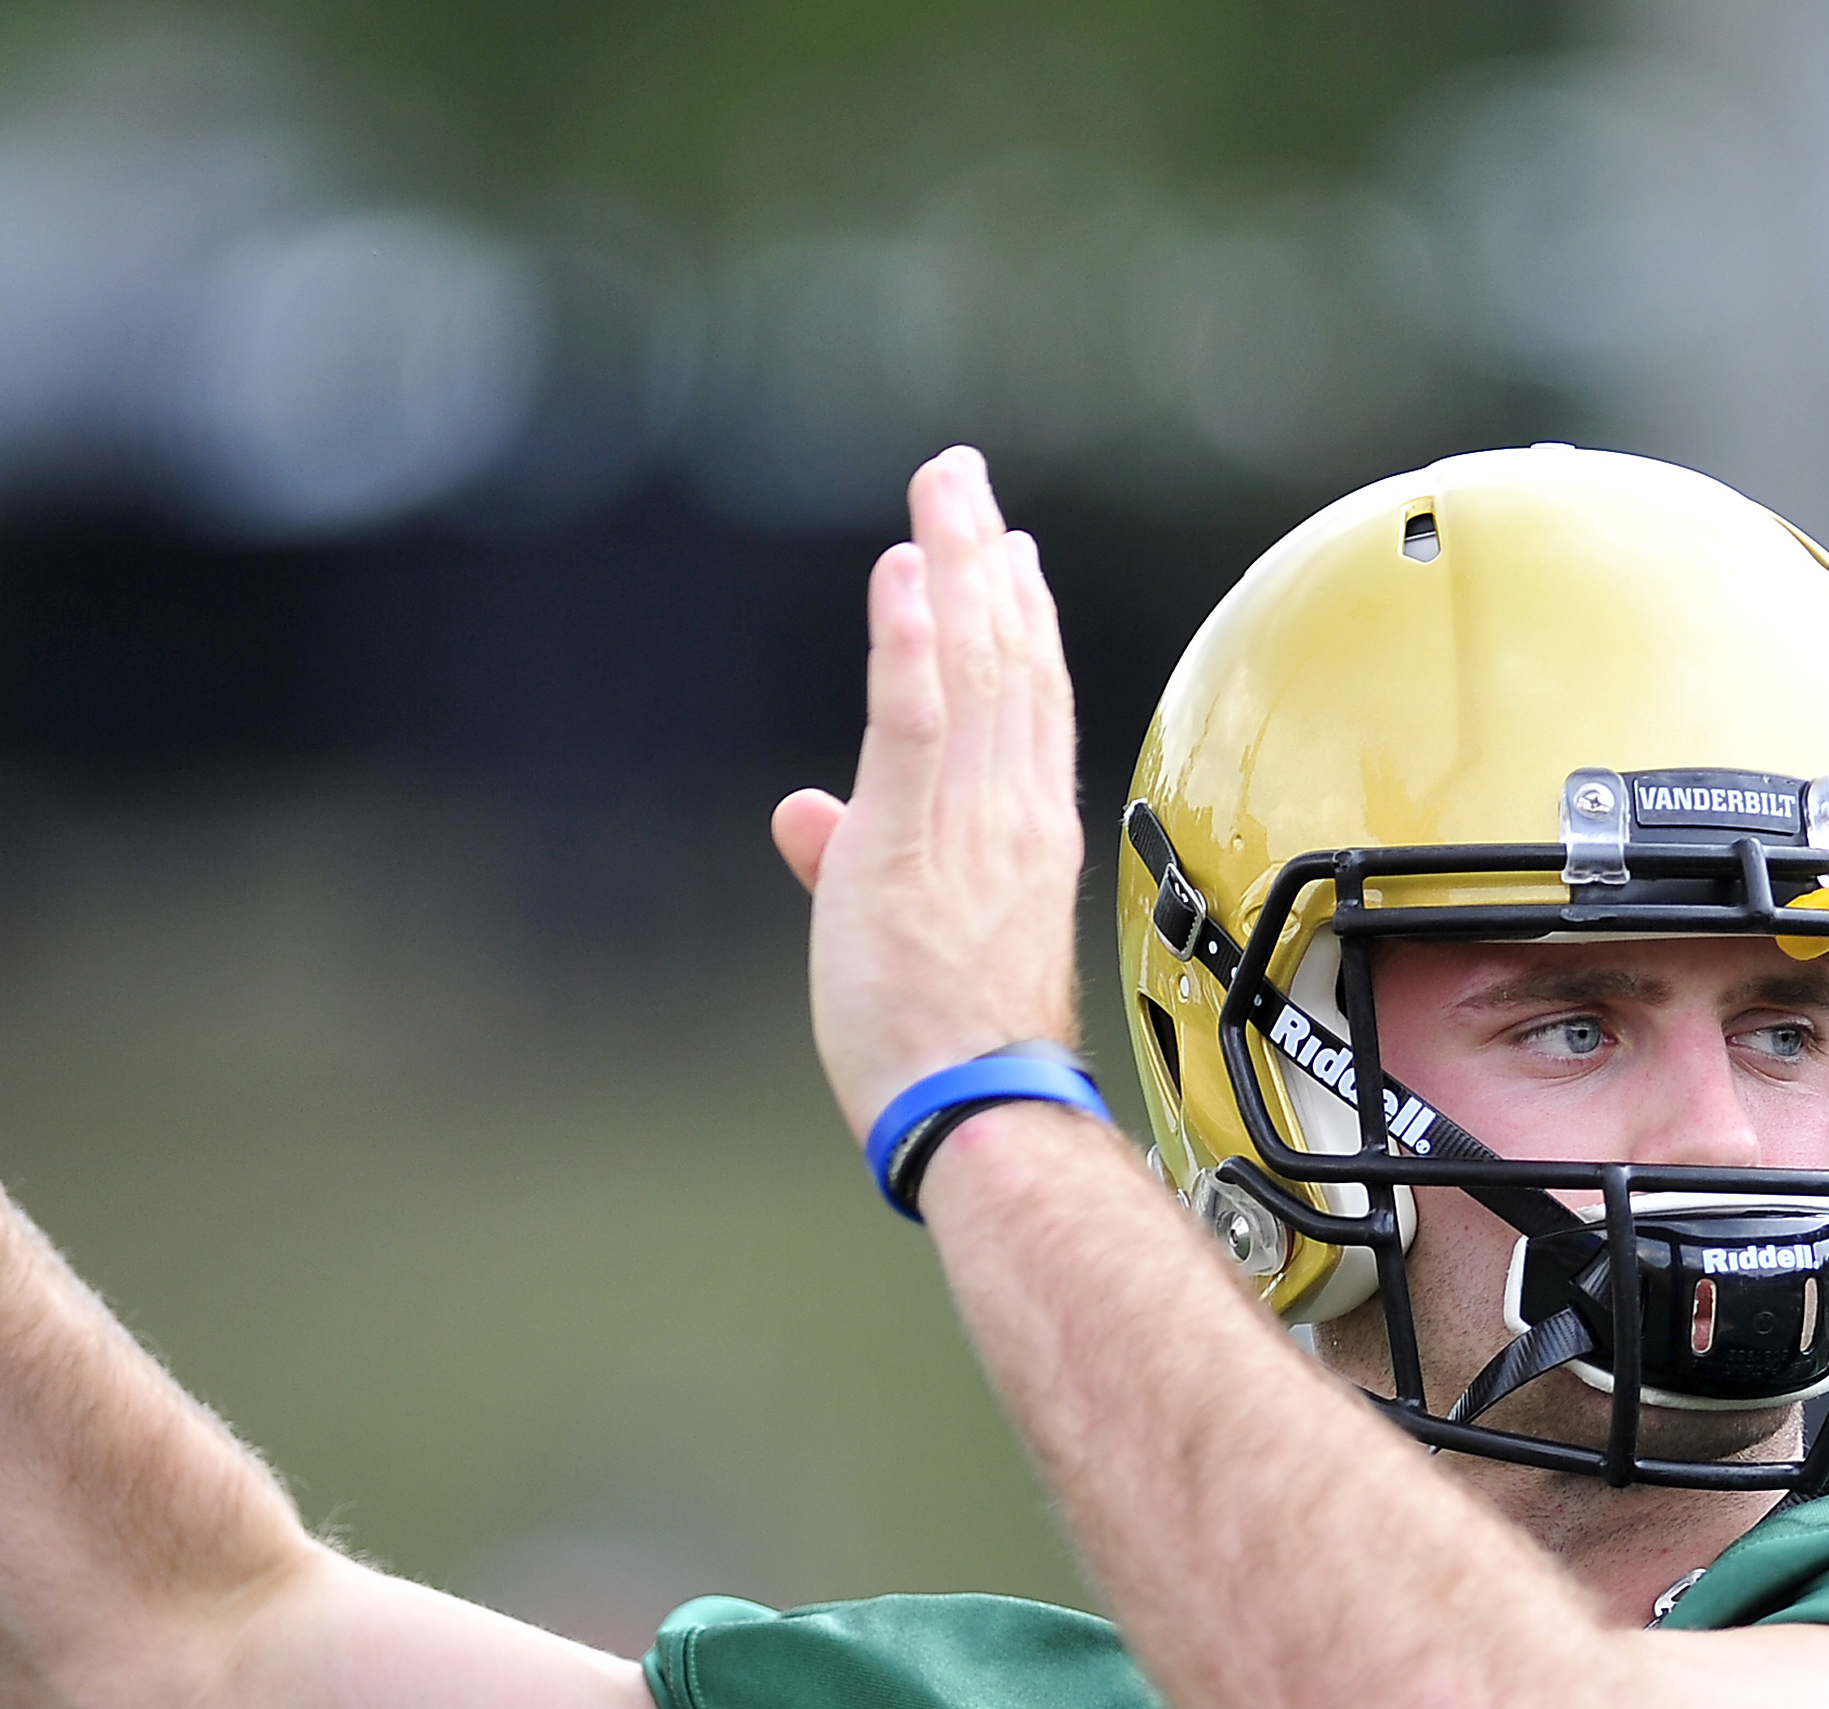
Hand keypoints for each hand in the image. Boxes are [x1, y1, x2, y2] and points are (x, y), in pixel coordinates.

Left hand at [772, 448, 1082, 1138]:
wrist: (975, 1109)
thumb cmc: (942, 1042)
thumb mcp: (890, 928)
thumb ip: (845, 857)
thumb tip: (800, 817)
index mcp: (1020, 833)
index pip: (1028, 703)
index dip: (1019, 619)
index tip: (1011, 552)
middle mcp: (1010, 810)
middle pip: (1008, 658)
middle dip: (983, 559)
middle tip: (965, 479)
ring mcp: (970, 821)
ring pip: (975, 666)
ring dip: (955, 566)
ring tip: (942, 488)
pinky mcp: (914, 840)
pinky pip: (919, 720)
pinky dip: (912, 641)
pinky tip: (903, 572)